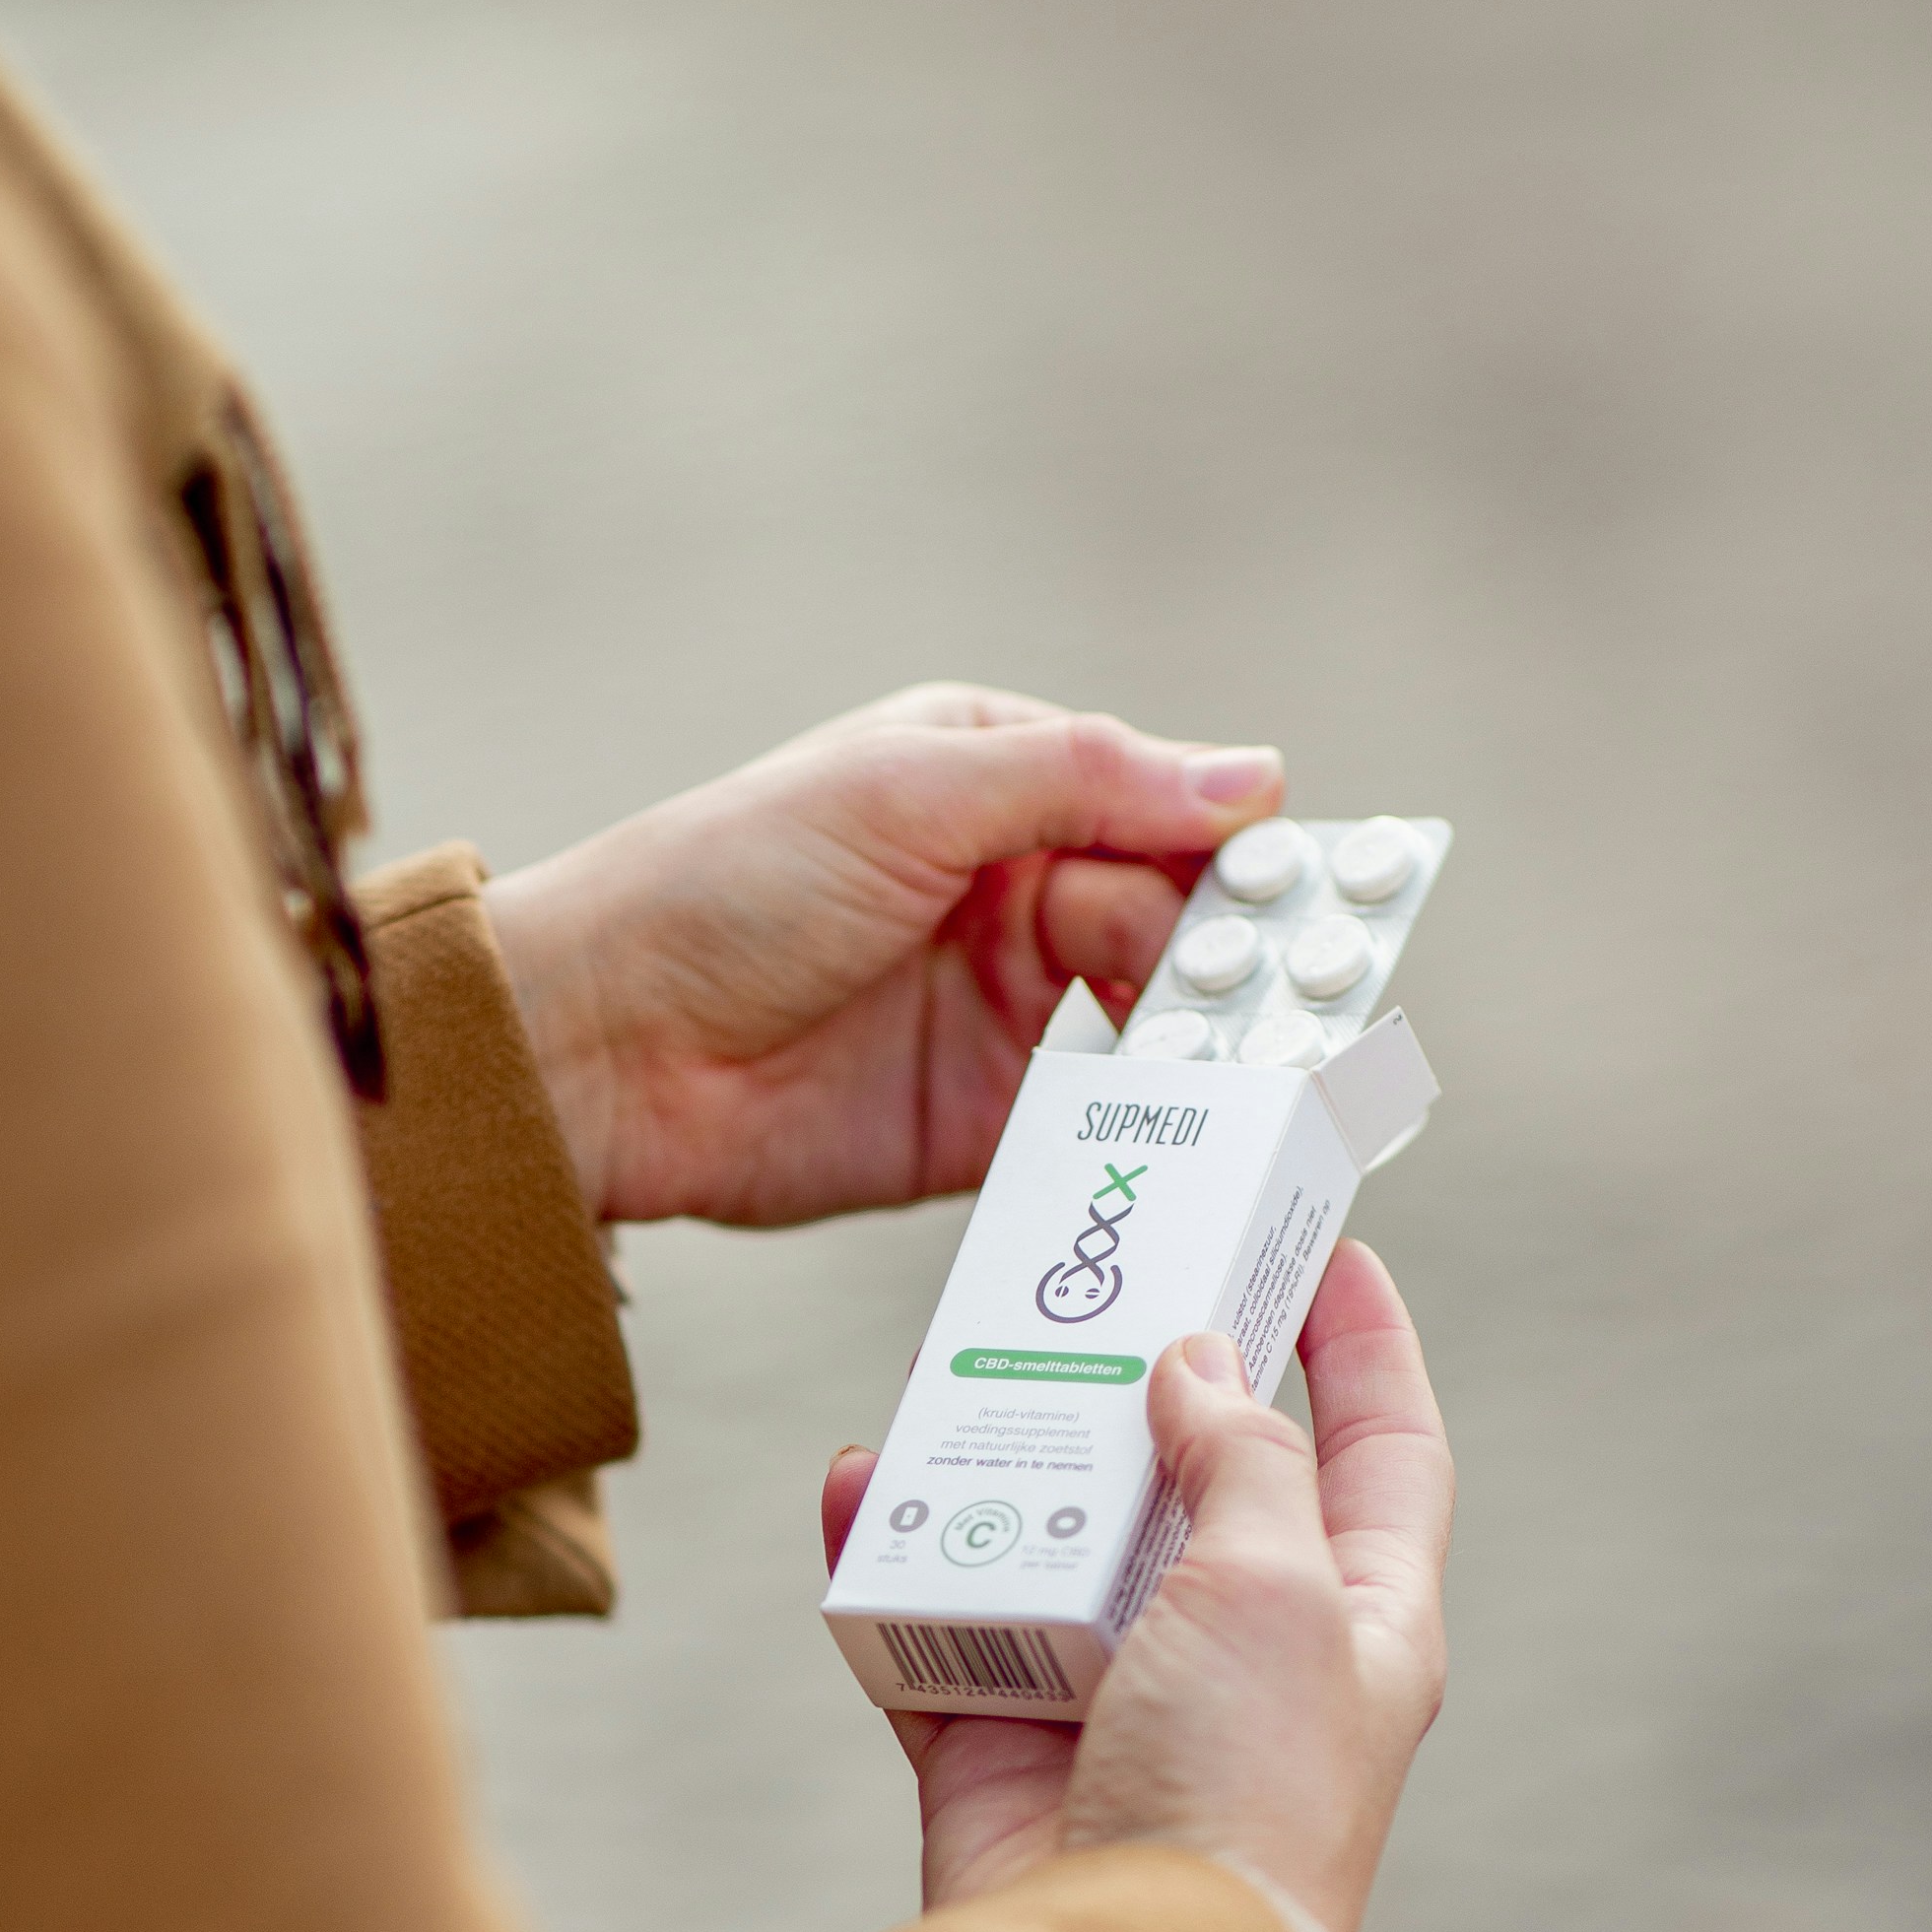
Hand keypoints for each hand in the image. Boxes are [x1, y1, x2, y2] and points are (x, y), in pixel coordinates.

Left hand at [483, 683, 1282, 1228]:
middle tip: (1306, 1017)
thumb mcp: (908, 792)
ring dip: (1217, 1058)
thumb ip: (1082, 779)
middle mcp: (1020, 897)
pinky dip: (1155, 1140)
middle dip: (1243, 970)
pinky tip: (1209, 1152)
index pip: (1171, 811)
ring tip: (1277, 1089)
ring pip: (1160, 1034)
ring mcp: (1008, 1017)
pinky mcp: (983, 1129)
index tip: (1330, 907)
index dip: (1250, 859)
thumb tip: (1254, 780)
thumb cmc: (729, 882)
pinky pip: (1100, 1132)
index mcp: (1002, 784)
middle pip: (1184, 931)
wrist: (601, 1048)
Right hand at [821, 1242, 1452, 1931]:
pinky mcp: (999, 1747)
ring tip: (952, 1370)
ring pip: (1057, 1536)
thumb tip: (1198, 1367)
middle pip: (1198, 1477)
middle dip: (1141, 1379)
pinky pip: (940, 1622)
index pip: (1385, 1451)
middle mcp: (1246, 1652)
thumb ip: (1245, 1458)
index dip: (1366, 1345)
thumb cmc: (1241, 1794)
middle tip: (1090, 1281)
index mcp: (1361, 1621)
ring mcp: (1119, 1699)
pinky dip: (895, 1556)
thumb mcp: (1280, 1586)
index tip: (1331, 1247)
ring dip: (1004, 1452)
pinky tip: (862, 1488)